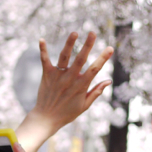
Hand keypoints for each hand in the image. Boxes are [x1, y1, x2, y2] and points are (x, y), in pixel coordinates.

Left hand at [15, 31, 112, 151]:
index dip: (103, 58)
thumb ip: (96, 92)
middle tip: (92, 33)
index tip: (110, 48)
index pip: (94, 70)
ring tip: (74, 33)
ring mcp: (58, 76)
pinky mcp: (46, 75)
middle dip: (87, 45)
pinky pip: (44, 60)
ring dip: (69, 44)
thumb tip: (108, 80)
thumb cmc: (67, 113)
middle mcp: (70, 79)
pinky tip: (41, 39)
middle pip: (80, 59)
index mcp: (81, 86)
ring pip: (64, 57)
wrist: (46, 118)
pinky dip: (43, 50)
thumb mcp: (84, 105)